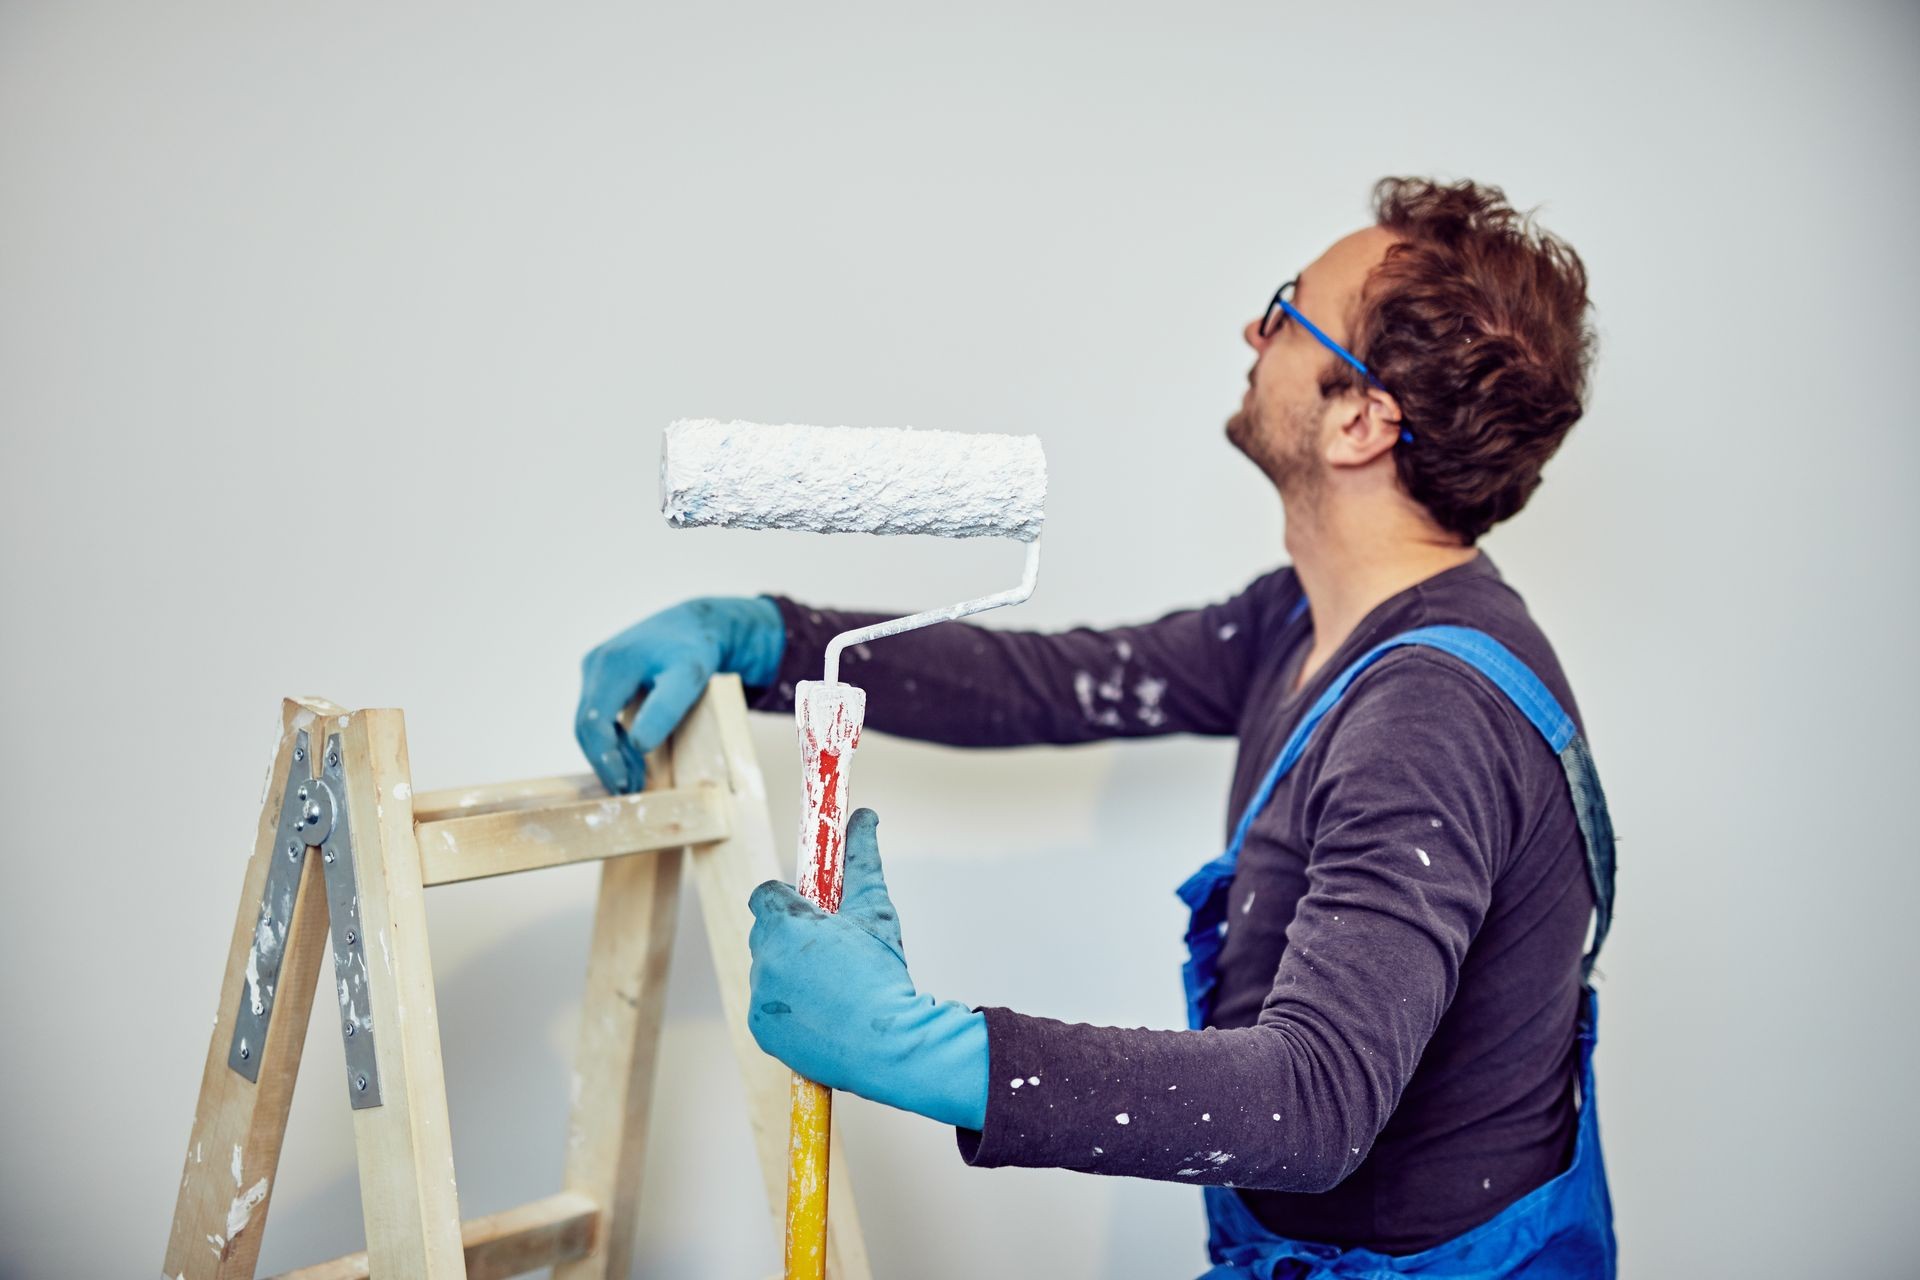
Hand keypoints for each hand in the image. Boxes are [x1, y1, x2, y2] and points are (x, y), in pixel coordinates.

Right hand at [575, 596, 784, 792]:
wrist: (695, 623)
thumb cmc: (696, 649)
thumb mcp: (690, 678)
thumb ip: (665, 709)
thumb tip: (638, 745)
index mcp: (612, 664)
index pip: (593, 723)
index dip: (605, 760)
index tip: (625, 787)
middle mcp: (595, 663)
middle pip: (586, 725)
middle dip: (606, 762)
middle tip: (631, 789)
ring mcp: (594, 667)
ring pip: (590, 722)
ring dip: (609, 753)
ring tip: (635, 778)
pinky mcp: (600, 674)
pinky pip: (598, 714)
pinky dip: (612, 739)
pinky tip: (633, 756)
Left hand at [748, 808, 988, 1129]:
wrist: (888, 1044)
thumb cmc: (883, 972)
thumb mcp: (875, 909)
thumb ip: (862, 859)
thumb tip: (863, 815)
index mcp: (784, 923)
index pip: (765, 894)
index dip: (790, 900)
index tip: (813, 912)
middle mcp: (762, 957)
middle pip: (765, 932)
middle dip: (790, 935)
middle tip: (829, 950)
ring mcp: (759, 996)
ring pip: (766, 969)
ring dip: (790, 971)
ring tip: (832, 987)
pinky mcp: (761, 1029)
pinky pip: (767, 1006)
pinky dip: (788, 1006)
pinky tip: (823, 1012)